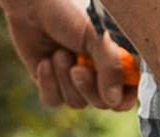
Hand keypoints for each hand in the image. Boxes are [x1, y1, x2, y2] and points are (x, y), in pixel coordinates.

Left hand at [0, 0, 135, 110]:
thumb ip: (110, 68)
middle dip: (87, 88)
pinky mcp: (51, 83)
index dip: (122, 100)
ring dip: (65, 80)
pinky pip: (54, 101)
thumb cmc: (69, 12)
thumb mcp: (97, 37)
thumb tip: (113, 101)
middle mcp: (97, 73)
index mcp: (114, 61)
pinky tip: (44, 62)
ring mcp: (74, 80)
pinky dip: (48, 84)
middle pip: (101, 104)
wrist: (32, 2)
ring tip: (58, 54)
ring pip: (76, 103)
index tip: (112, 94)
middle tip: (77, 69)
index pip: (128, 94)